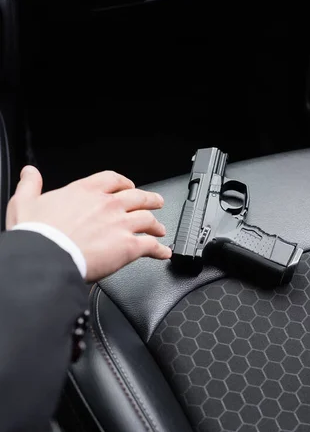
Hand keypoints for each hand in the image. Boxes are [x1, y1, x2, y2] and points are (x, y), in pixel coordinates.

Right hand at [6, 166, 171, 280]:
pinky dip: (160, 250)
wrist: (47, 257)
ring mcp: (121, 225)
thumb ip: (30, 186)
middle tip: (156, 202)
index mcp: (85, 191)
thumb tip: (30, 173)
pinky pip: (151, 246)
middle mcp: (108, 205)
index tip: (128, 186)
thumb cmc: (37, 234)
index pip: (112, 179)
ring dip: (156, 224)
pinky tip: (163, 253)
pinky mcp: (129, 246)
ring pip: (147, 219)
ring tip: (160, 230)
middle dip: (149, 200)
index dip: (124, 183)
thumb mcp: (25, 202)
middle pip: (137, 197)